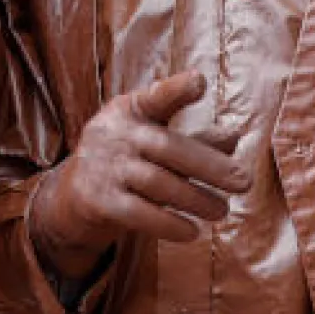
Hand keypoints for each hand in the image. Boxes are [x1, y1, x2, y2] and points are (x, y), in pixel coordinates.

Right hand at [28, 71, 250, 280]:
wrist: (70, 198)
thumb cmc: (124, 162)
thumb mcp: (153, 141)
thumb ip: (192, 139)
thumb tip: (235, 136)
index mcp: (130, 110)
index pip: (156, 97)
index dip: (176, 89)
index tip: (199, 82)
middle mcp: (113, 133)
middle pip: (168, 147)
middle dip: (210, 165)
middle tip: (244, 182)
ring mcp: (102, 166)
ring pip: (158, 183)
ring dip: (196, 200)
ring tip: (222, 211)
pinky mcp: (96, 200)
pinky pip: (139, 214)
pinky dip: (169, 224)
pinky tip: (193, 232)